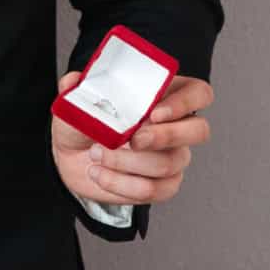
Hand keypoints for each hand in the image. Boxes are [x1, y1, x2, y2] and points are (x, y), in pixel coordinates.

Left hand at [52, 70, 215, 206]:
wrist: (71, 158)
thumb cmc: (84, 124)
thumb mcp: (76, 102)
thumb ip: (77, 89)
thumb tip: (72, 80)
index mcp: (163, 97)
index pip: (198, 93)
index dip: (185, 102)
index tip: (154, 113)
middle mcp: (176, 127)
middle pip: (199, 130)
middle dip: (166, 136)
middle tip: (133, 140)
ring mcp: (173, 157)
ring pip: (169, 163)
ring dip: (127, 161)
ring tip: (96, 154)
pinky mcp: (163, 185)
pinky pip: (154, 189)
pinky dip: (120, 183)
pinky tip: (98, 173)